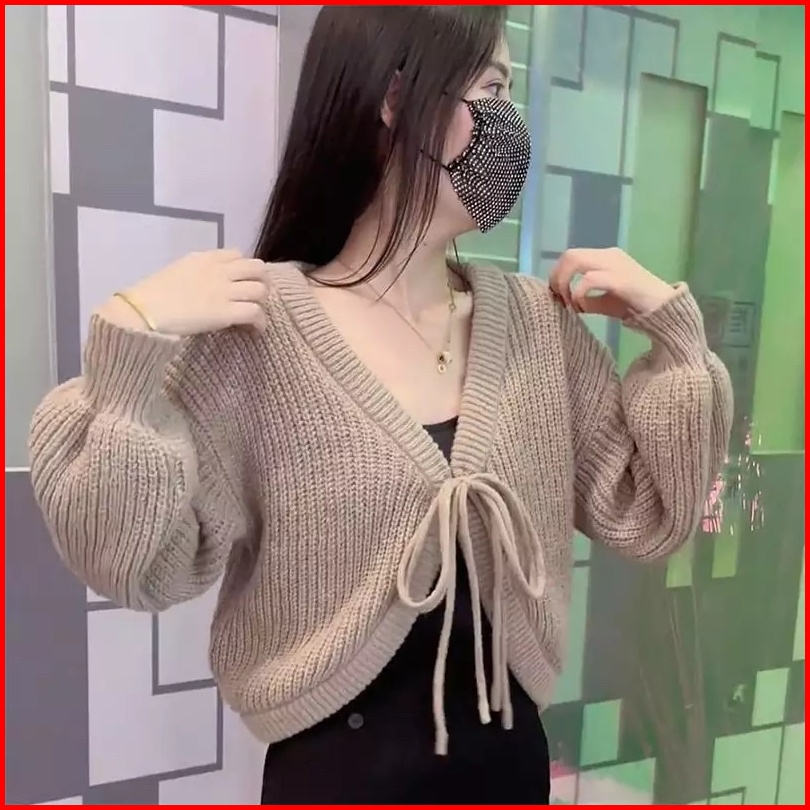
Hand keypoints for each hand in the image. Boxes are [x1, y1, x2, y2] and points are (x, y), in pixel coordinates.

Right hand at [97, 249, 270, 334]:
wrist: (141, 312)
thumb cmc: (151, 296)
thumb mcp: (176, 272)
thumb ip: (196, 274)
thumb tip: (206, 286)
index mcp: (203, 258)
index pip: (237, 254)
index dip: (244, 269)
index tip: (243, 282)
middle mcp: (218, 270)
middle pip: (257, 268)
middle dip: (262, 282)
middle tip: (258, 298)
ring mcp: (223, 291)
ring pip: (260, 290)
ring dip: (262, 303)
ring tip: (256, 316)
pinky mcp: (226, 312)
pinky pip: (255, 313)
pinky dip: (260, 323)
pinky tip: (255, 331)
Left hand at [549, 247, 677, 318]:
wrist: (664, 311)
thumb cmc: (635, 305)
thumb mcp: (604, 301)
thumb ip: (585, 298)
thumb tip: (565, 301)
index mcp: (605, 257)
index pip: (571, 256)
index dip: (558, 275)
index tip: (557, 296)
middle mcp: (609, 255)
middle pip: (569, 255)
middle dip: (557, 278)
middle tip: (559, 299)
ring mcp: (615, 265)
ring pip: (575, 261)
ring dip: (565, 284)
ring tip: (569, 304)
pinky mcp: (620, 279)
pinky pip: (589, 280)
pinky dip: (578, 294)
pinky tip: (581, 308)